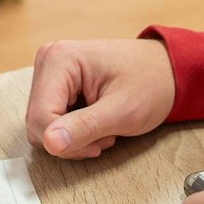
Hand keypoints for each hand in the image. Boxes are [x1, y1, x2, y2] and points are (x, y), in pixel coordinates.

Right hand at [24, 38, 176, 158]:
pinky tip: (96, 122)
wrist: (166, 70)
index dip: (67, 142)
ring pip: (42, 125)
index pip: (40, 117)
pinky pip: (51, 119)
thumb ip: (85, 127)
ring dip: (74, 137)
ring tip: (104, 128)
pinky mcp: (55, 83)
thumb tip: (50, 143)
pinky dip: (73, 130)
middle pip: (37, 123)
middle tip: (106, 136)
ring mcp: (50, 71)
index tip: (101, 143)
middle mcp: (48, 60)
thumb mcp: (123, 111)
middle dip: (71, 140)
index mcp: (60, 59)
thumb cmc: (151, 83)